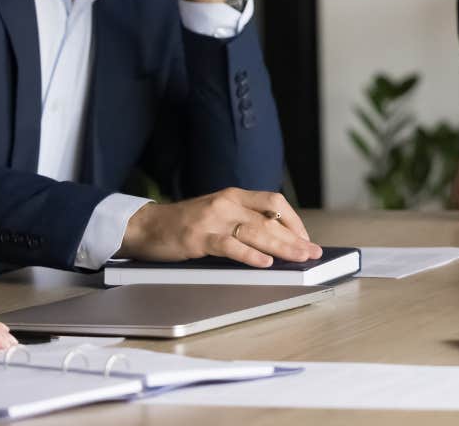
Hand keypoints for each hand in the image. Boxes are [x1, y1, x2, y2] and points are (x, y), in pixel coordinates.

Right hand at [117, 188, 319, 266]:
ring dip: (281, 247)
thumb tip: (277, 241)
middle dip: (295, 238)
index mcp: (234, 195)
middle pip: (270, 219)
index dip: (294, 221)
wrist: (146, 226)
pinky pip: (230, 246)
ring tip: (298, 258)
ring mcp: (213, 219)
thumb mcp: (217, 213)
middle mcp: (227, 203)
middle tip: (312, 253)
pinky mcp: (199, 237)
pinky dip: (250, 254)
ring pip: (256, 231)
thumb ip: (242, 220)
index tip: (306, 238)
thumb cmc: (183, 224)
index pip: (274, 202)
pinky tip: (265, 263)